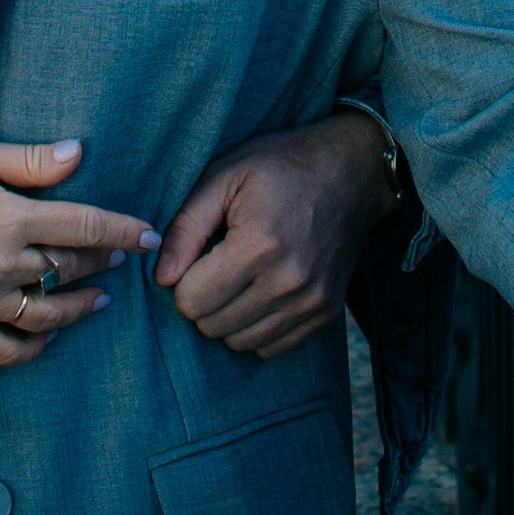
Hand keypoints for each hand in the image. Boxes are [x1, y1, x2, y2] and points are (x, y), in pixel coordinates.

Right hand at [0, 138, 159, 367]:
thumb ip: (28, 160)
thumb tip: (80, 152)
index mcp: (9, 217)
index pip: (85, 226)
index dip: (123, 231)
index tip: (149, 236)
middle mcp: (1, 264)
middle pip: (69, 268)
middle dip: (103, 262)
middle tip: (121, 258)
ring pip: (48, 315)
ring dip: (80, 307)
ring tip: (100, 299)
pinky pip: (8, 350)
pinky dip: (34, 347)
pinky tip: (49, 335)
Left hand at [153, 112, 395, 358]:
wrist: (351, 171)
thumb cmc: (281, 166)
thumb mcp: (224, 176)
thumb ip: (186, 226)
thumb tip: (162, 277)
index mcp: (260, 244)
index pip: (192, 300)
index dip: (184, 279)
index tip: (198, 255)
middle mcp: (289, 281)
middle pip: (213, 326)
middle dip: (204, 298)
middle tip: (216, 264)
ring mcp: (312, 301)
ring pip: (241, 343)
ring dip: (229, 316)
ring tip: (239, 277)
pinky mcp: (326, 313)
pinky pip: (272, 348)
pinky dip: (257, 328)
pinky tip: (261, 292)